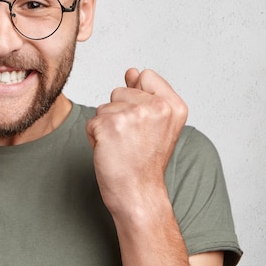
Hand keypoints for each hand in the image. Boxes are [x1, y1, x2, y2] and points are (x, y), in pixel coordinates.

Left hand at [86, 68, 187, 209]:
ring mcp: (133, 115)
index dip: (137, 96)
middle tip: (132, 140)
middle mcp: (156, 107)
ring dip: (106, 126)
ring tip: (122, 147)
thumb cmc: (145, 162)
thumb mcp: (156, 124)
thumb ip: (144, 94)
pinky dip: (95, 138)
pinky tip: (111, 152)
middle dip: (118, 113)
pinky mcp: (109, 126)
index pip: (146, 75)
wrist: (138, 194)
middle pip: (120, 90)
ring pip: (104, 107)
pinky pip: (92, 123)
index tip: (143, 123)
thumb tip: (132, 71)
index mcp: (173, 105)